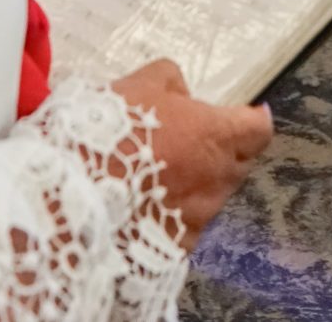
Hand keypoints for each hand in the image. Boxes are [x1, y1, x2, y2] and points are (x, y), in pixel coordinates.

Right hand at [111, 59, 273, 245]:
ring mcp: (199, 219)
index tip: (240, 114)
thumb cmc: (109, 133)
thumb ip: (170, 81)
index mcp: (215, 137)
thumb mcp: (138, 84)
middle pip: (237, 164)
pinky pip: (184, 227)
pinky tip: (142, 209)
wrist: (72, 197)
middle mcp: (217, 180)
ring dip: (195, 185)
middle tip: (187, 143)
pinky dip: (172, 216)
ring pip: (210, 197)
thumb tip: (183, 93)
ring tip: (155, 179)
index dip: (251, 120)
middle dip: (221, 152)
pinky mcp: (177, 249)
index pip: (259, 130)